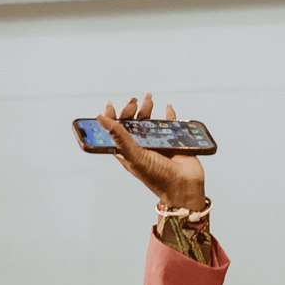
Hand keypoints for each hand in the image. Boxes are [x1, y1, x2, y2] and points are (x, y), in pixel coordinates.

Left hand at [99, 95, 206, 215]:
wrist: (184, 186)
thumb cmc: (157, 177)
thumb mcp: (134, 155)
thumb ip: (119, 136)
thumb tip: (100, 119)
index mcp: (127, 152)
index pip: (114, 133)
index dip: (110, 118)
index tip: (110, 104)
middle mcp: (141, 147)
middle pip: (132, 123)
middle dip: (130, 110)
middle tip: (133, 101)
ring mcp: (157, 144)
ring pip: (149, 122)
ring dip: (147, 108)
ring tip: (148, 98)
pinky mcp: (173, 142)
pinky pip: (170, 126)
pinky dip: (169, 116)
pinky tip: (168, 108)